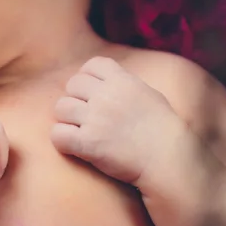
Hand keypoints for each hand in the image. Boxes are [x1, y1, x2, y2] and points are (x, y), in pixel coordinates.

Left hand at [51, 55, 181, 187]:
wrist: (168, 160)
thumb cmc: (163, 131)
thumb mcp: (149, 95)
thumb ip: (127, 85)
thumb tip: (111, 81)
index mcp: (123, 81)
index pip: (91, 65)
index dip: (87, 78)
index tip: (92, 94)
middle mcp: (107, 95)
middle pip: (72, 85)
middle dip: (76, 99)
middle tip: (86, 117)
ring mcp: (96, 118)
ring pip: (61, 108)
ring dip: (68, 120)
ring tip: (80, 132)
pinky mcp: (88, 142)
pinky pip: (57, 134)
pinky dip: (62, 141)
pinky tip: (75, 147)